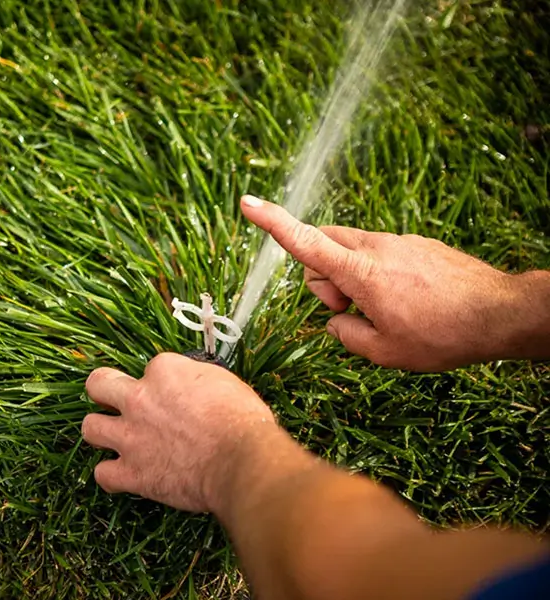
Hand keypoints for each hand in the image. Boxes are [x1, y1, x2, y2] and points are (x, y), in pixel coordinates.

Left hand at [82, 353, 292, 512]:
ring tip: (114, 438)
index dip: (160, 383)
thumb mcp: (224, 383)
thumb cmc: (243, 423)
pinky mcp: (132, 472)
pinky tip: (120, 476)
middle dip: (103, 391)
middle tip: (114, 402)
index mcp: (164, 372)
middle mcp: (139, 399)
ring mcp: (131, 436)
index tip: (172, 396)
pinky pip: (102, 474)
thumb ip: (197, 382)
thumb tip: (195, 389)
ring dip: (101, 432)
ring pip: (90, 427)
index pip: (149, 368)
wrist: (242, 462)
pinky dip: (110, 476)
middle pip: (98, 384)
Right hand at [240, 195, 538, 371]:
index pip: (305, 241)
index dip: (272, 222)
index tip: (247, 202)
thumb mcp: (383, 352)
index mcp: (361, 273)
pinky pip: (381, 253)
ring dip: (352, 277)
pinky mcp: (418, 243)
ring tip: (385, 310)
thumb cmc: (442, 336)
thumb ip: (346, 334)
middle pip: (325, 243)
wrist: (501, 313)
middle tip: (348, 309)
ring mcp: (400, 241)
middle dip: (322, 275)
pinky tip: (408, 300)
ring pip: (353, 250)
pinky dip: (378, 274)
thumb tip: (336, 321)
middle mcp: (377, 248)